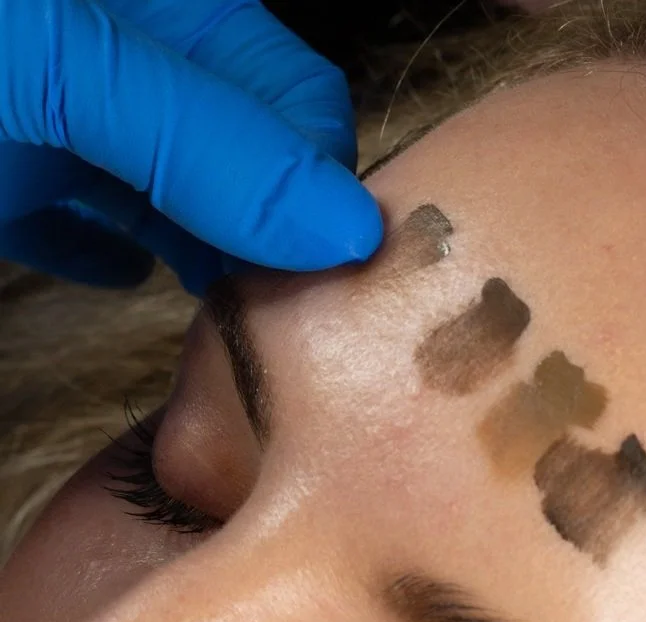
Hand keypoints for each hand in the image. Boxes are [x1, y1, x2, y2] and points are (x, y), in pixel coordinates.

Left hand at [0, 0, 381, 294]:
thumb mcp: (60, 74)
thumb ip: (206, 141)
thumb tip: (347, 227)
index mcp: (164, 15)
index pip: (298, 98)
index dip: (322, 182)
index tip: (321, 270)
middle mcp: (127, 69)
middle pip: (245, 153)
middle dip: (273, 228)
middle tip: (277, 303)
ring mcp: (64, 124)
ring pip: (178, 194)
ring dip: (207, 250)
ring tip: (225, 304)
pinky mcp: (13, 182)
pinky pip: (86, 219)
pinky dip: (111, 253)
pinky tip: (123, 273)